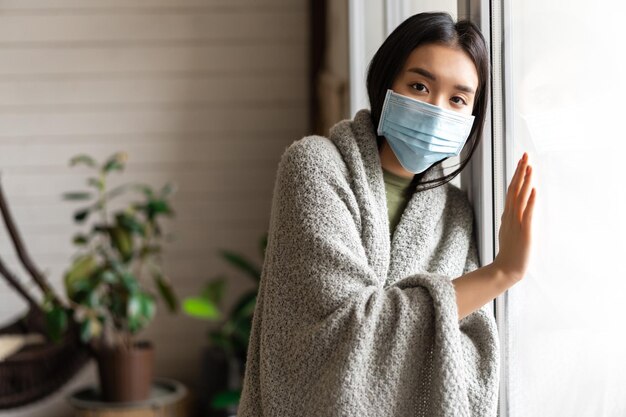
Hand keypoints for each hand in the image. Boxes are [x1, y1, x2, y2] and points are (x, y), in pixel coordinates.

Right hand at [493, 152, 536, 282]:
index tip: (521, 161)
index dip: (517, 174)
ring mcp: (517, 222)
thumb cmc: (510, 252)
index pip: (512, 190)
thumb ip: (511, 217)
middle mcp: (511, 215)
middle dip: (521, 171)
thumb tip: (513, 207)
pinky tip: (534, 190)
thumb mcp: (509, 230)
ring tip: (530, 166)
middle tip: (525, 155)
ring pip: (521, 197)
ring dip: (525, 181)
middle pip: (515, 189)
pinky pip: (528, 213)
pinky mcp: (525, 231)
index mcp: (508, 214)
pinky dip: (531, 201)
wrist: (506, 269)